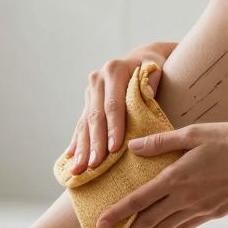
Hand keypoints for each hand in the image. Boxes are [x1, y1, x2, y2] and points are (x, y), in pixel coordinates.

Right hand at [65, 42, 176, 173]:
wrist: (140, 58)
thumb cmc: (154, 67)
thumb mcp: (157, 69)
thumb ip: (152, 81)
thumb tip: (147, 95)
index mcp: (114, 70)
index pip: (113, 104)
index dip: (113, 127)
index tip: (114, 149)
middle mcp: (98, 79)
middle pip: (96, 116)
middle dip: (95, 143)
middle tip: (94, 165)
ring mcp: (90, 90)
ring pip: (85, 122)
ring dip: (82, 148)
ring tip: (79, 170)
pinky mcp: (87, 100)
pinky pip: (81, 123)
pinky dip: (77, 142)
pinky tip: (71, 158)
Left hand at [95, 121, 227, 227]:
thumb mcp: (195, 133)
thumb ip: (162, 142)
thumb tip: (133, 147)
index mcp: (176, 177)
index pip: (138, 200)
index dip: (117, 213)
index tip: (99, 225)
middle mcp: (185, 198)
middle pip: (148, 221)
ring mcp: (200, 208)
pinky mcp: (213, 212)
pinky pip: (185, 227)